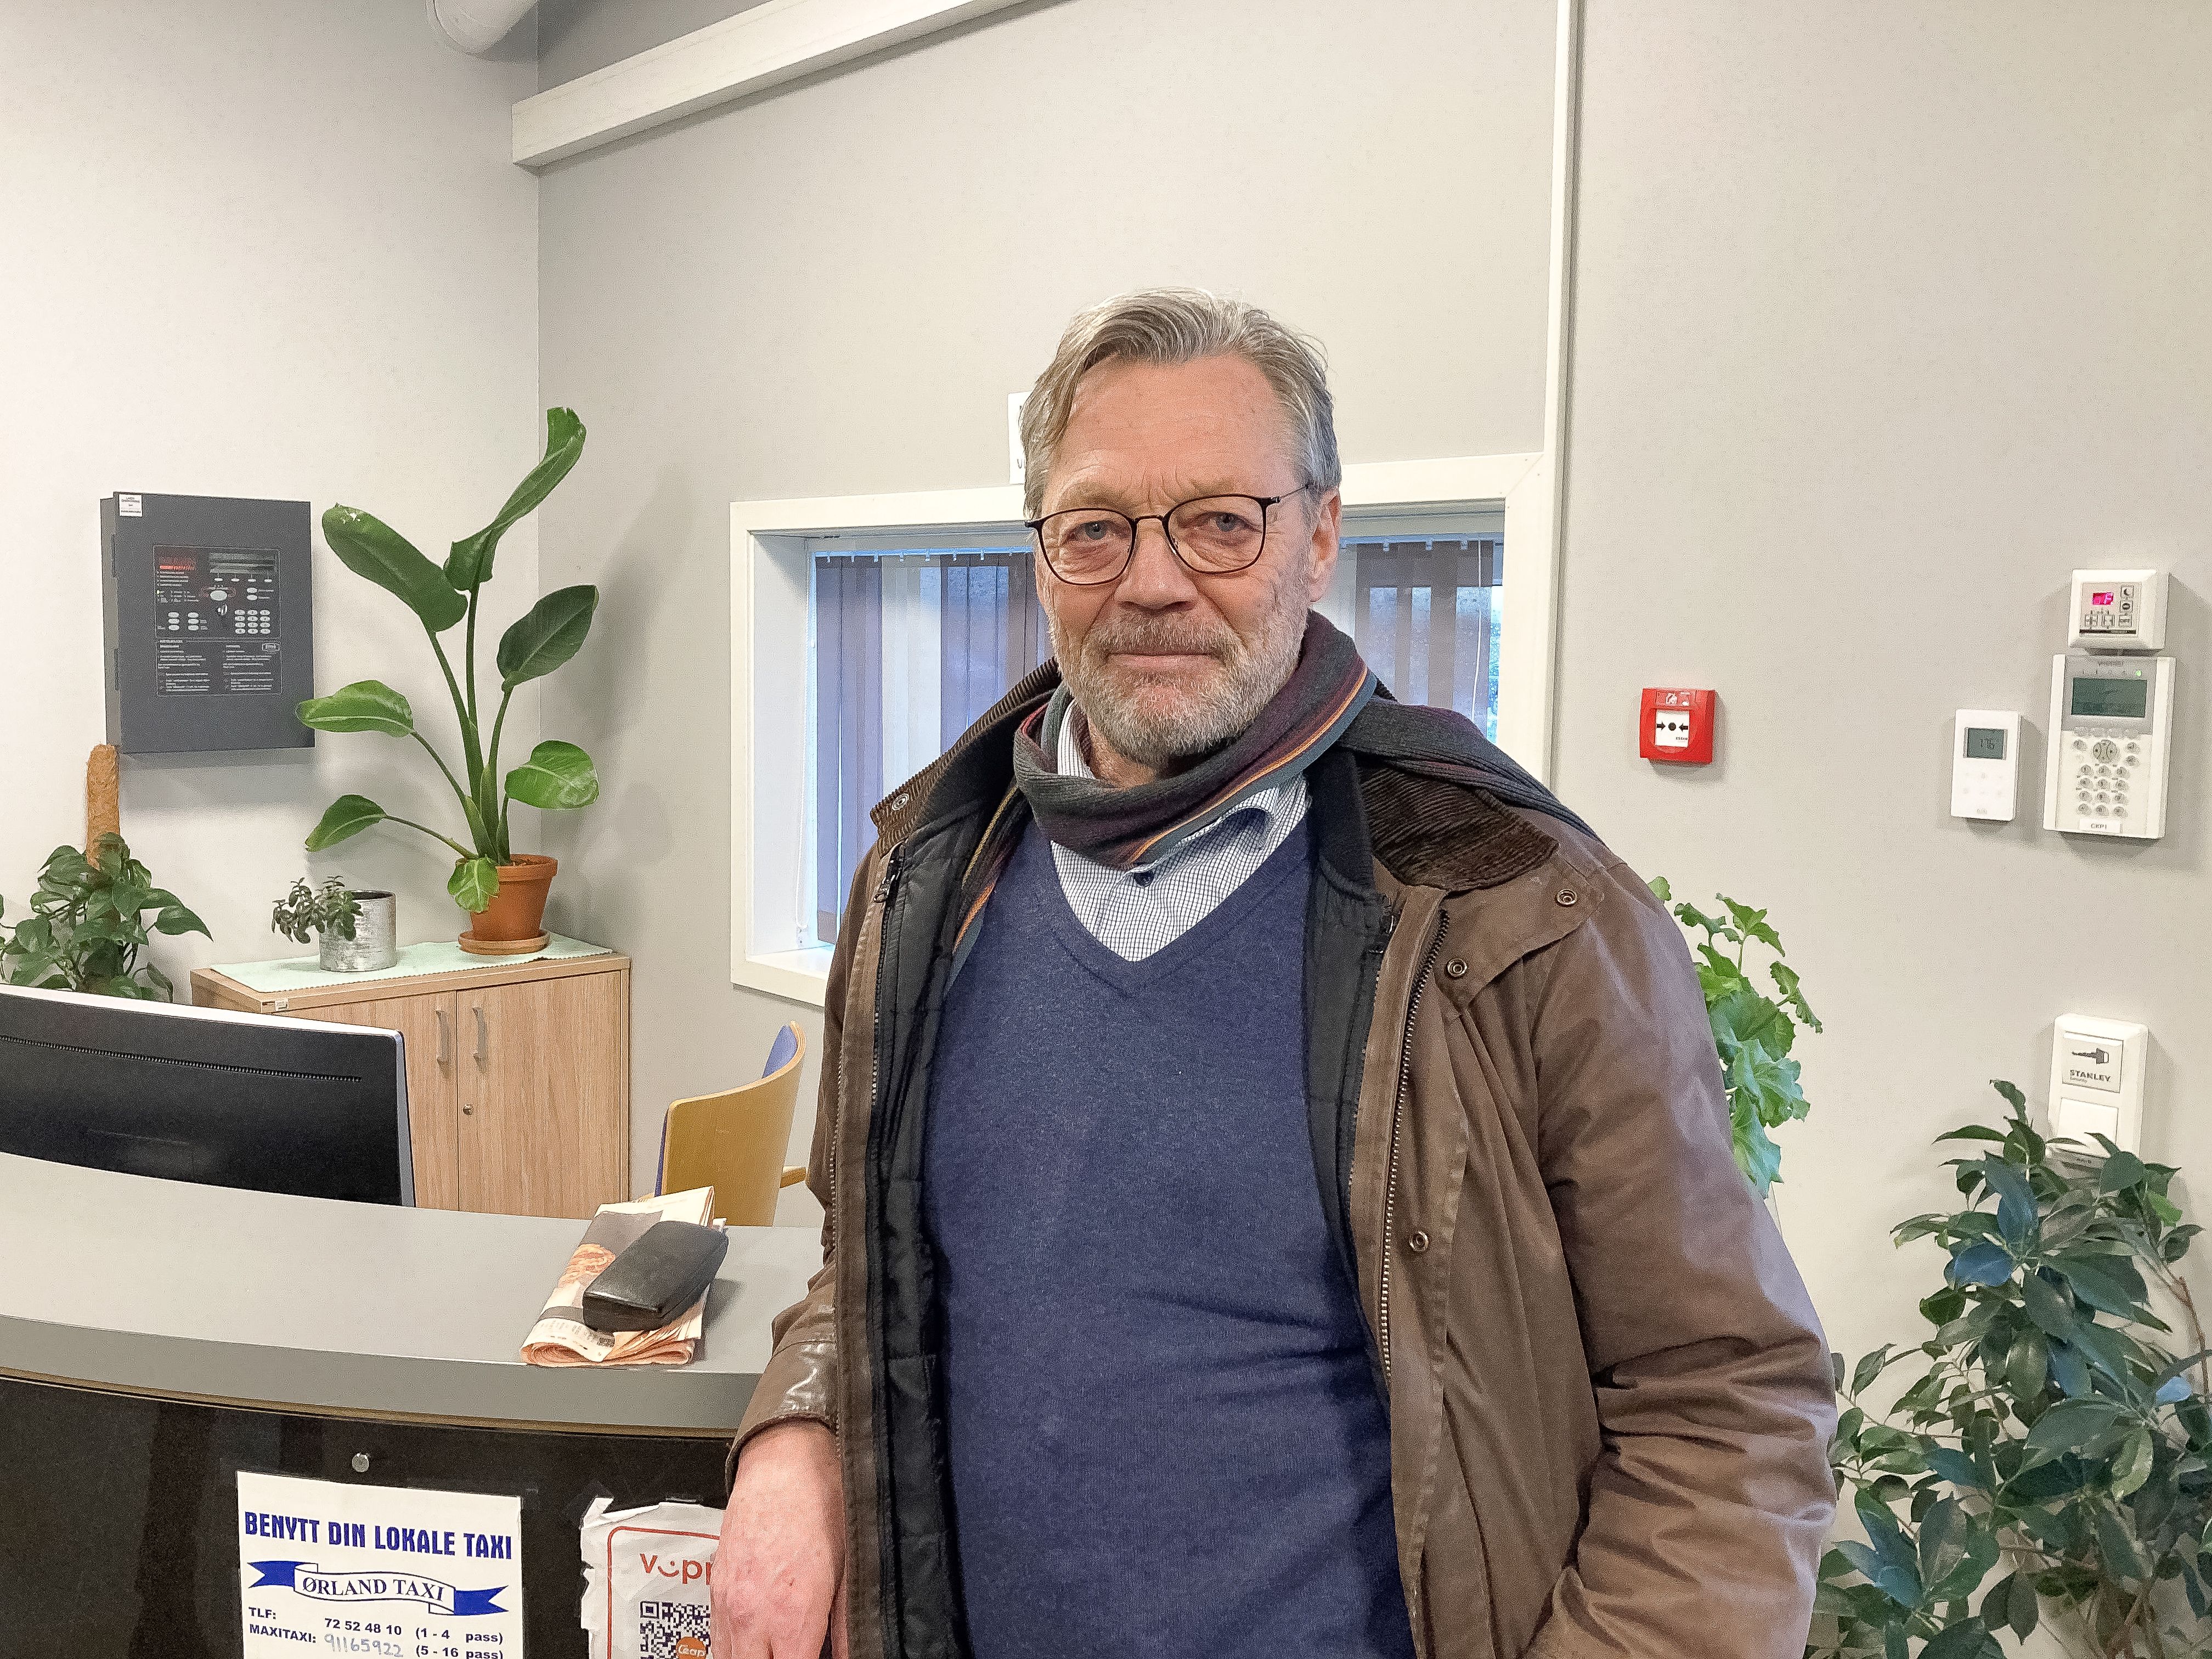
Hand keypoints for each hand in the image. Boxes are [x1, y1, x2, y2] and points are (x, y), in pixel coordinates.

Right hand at [713, 1420, 847, 1658]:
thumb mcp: (850, 1567)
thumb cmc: (821, 1501)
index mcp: (791, 1612)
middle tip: (801, 1650)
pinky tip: (761, 1641)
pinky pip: (719, 1640)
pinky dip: (738, 1648)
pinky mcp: (715, 1590)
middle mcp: (752, 1614)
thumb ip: (846, 1625)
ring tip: (782, 1647)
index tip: (819, 1657)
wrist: (785, 1459)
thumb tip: (849, 1653)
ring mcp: (728, 1604)